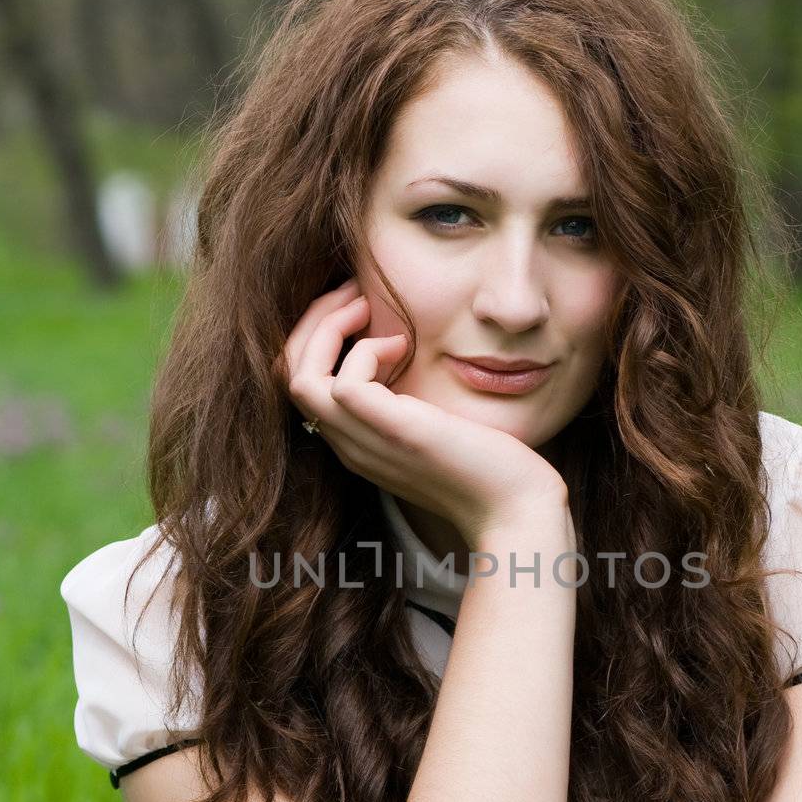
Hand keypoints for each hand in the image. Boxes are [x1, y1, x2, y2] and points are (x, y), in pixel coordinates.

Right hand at [276, 277, 568, 548]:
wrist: (513, 508)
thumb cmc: (486, 466)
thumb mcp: (431, 423)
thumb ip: (407, 397)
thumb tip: (404, 348)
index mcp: (355, 441)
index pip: (300, 384)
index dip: (316, 338)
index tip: (356, 307)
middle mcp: (350, 445)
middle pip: (287, 374)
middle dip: (312, 322)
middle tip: (353, 293)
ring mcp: (365, 442)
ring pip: (300, 377)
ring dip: (327, 327)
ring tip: (366, 305)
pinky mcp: (392, 431)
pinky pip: (345, 382)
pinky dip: (367, 350)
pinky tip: (403, 346)